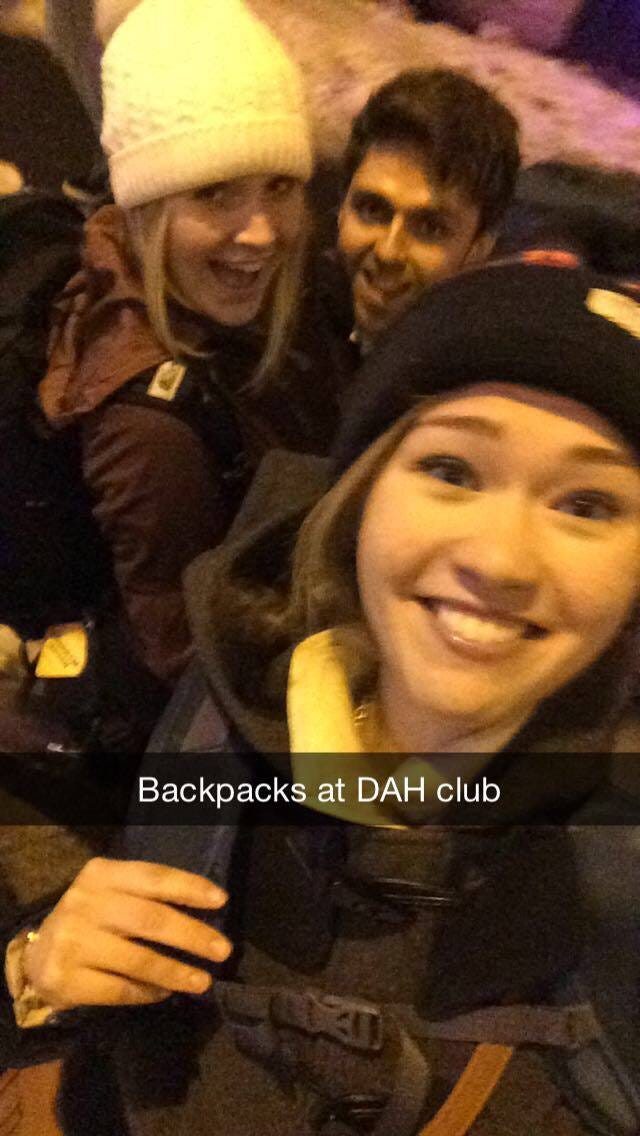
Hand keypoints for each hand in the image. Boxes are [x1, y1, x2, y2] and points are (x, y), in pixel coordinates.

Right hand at [23, 858, 230, 1009]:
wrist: (38, 957)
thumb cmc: (92, 920)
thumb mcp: (113, 894)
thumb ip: (149, 897)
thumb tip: (205, 912)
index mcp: (101, 875)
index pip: (153, 877)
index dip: (189, 888)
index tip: (221, 901)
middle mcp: (85, 903)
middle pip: (150, 919)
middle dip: (192, 935)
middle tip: (222, 950)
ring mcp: (73, 942)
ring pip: (138, 959)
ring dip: (177, 972)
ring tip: (202, 981)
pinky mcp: (66, 979)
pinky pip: (120, 989)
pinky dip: (148, 993)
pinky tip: (164, 993)